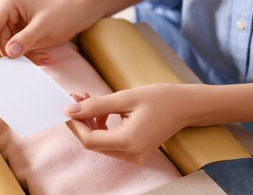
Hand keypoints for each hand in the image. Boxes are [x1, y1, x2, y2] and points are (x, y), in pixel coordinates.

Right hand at [0, 0, 93, 59]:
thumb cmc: (62, 13)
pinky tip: (47, 58)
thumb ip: (25, 39)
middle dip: (14, 53)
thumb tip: (8, 52)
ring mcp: (13, 24)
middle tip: (30, 62)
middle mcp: (7, 13)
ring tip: (45, 58)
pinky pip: (19, 51)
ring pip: (9, 48)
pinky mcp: (20, 35)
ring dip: (26, 57)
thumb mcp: (43, 27)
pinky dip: (32, 56)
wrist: (77, 14)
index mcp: (9, 3)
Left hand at [65, 84, 197, 164]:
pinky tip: (101, 111)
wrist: (186, 106)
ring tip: (88, 99)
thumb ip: (95, 106)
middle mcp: (130, 155)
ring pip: (99, 143)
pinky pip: (110, 142)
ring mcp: (133, 156)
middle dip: (81, 120)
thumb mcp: (124, 98)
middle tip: (77, 98)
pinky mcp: (134, 151)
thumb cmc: (160, 98)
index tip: (66, 106)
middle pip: (92, 143)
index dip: (74, 124)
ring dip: (90, 122)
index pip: (89, 140)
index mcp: (129, 142)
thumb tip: (70, 110)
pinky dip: (101, 127)